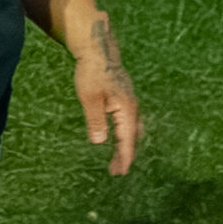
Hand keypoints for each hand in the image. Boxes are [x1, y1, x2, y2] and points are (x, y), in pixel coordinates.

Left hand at [74, 34, 139, 176]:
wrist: (98, 51)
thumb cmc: (91, 73)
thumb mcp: (90, 98)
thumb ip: (96, 121)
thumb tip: (99, 143)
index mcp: (126, 109)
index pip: (127, 139)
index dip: (124, 157)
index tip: (120, 172)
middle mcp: (132, 108)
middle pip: (132, 137)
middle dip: (125, 155)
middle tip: (116, 171)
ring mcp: (130, 103)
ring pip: (132, 130)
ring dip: (125, 145)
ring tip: (116, 160)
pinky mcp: (125, 99)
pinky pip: (128, 122)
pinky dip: (125, 134)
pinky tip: (118, 138)